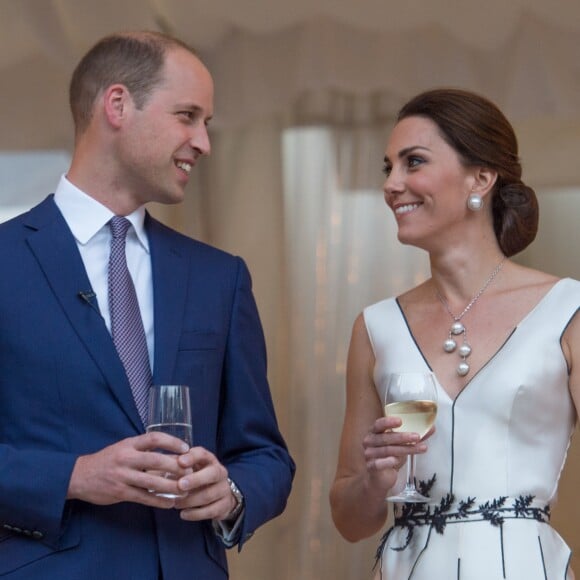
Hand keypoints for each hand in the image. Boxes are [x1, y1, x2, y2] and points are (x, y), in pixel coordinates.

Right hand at [67, 432, 189, 506]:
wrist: (79, 476)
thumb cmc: (107, 460)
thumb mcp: (123, 448)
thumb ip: (143, 450)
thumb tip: (171, 454)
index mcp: (129, 444)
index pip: (154, 438)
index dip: (172, 442)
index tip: (186, 448)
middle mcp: (126, 458)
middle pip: (156, 460)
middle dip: (175, 466)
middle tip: (190, 471)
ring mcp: (122, 476)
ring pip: (152, 481)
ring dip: (171, 486)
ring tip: (185, 489)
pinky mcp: (119, 492)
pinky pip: (143, 497)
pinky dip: (158, 501)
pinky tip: (170, 503)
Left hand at [173, 447, 236, 521]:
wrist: (218, 495)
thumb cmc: (197, 478)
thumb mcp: (189, 469)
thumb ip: (176, 468)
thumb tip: (158, 468)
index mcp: (209, 460)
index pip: (203, 454)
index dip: (192, 457)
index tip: (180, 462)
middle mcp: (220, 472)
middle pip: (212, 473)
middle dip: (195, 479)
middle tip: (180, 485)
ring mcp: (224, 489)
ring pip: (209, 495)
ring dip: (190, 500)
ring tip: (175, 503)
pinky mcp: (225, 505)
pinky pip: (210, 511)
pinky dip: (195, 514)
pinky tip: (183, 514)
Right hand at [363, 416, 429, 481]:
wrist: (379, 478)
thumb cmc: (390, 457)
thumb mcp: (402, 445)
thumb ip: (414, 436)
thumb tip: (432, 428)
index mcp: (374, 432)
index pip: (378, 424)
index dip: (388, 422)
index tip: (400, 421)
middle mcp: (369, 441)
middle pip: (385, 438)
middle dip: (402, 437)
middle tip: (417, 436)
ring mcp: (369, 454)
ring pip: (387, 450)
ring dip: (405, 449)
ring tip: (420, 449)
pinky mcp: (371, 467)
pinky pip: (379, 463)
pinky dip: (388, 461)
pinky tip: (396, 460)